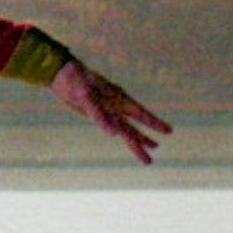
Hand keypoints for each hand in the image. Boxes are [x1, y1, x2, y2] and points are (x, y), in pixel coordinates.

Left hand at [52, 56, 171, 164]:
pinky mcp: (95, 114)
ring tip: (146, 157)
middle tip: (157, 149)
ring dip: (133, 143)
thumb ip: (99, 115)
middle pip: (133, 128)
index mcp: (119, 99)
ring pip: (122, 131)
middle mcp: (115, 107)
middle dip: (145, 140)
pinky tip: (117, 135)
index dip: (154, 123)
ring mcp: (106, 111)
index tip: (169, 131)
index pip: (140, 114)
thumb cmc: (77, 82)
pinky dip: (113, 131)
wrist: (63, 75)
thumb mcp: (86, 97)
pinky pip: (107, 125)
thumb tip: (113, 134)